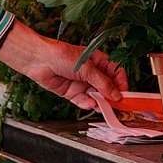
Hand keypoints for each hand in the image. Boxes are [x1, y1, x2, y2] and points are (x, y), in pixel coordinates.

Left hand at [0, 21, 127, 110]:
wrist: (38, 60)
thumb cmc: (61, 55)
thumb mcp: (86, 67)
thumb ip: (103, 82)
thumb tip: (116, 95)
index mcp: (98, 61)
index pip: (116, 73)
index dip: (121, 83)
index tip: (125, 94)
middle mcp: (91, 73)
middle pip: (107, 87)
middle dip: (112, 96)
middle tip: (118, 106)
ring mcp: (81, 83)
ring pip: (96, 96)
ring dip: (100, 102)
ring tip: (104, 107)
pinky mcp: (71, 93)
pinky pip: (83, 101)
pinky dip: (87, 104)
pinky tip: (90, 104)